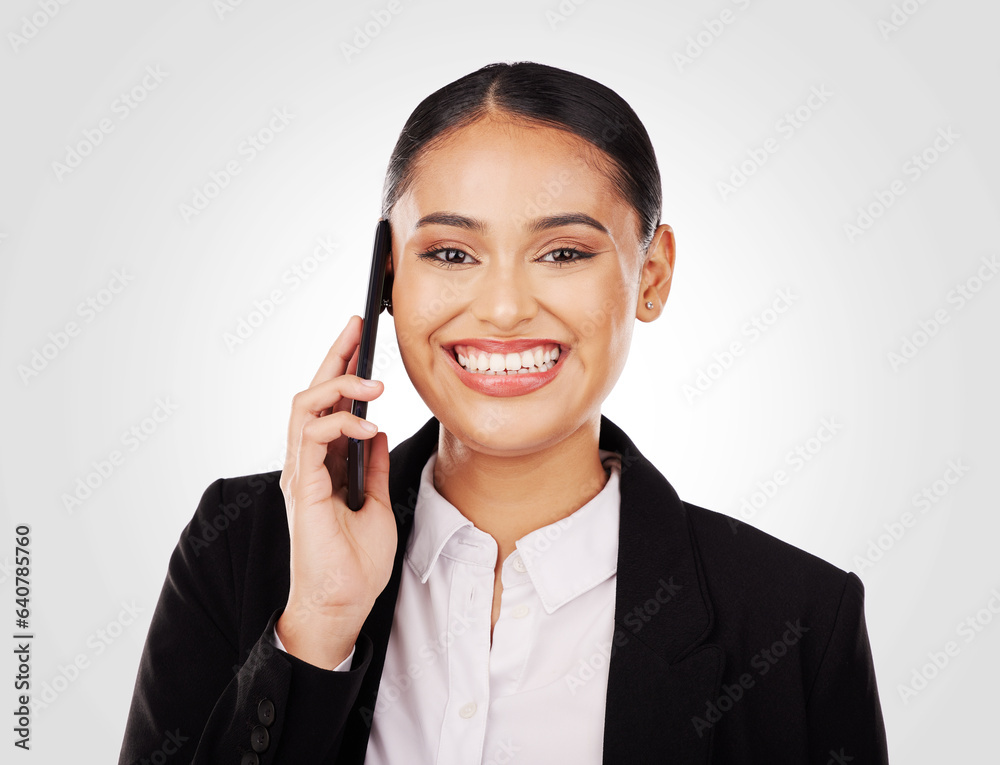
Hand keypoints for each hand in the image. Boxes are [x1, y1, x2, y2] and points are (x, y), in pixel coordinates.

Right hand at [276, 314, 395, 668]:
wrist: (342, 605)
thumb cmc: (355, 564)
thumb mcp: (376, 504)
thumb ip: (371, 467)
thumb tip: (376, 432)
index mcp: (321, 465)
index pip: (327, 405)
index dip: (341, 369)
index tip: (358, 338)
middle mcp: (305, 463)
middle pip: (312, 394)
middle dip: (334, 357)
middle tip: (355, 328)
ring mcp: (300, 473)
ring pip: (305, 407)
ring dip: (339, 386)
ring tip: (373, 383)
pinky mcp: (302, 487)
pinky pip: (310, 438)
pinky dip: (338, 423)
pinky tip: (366, 425)